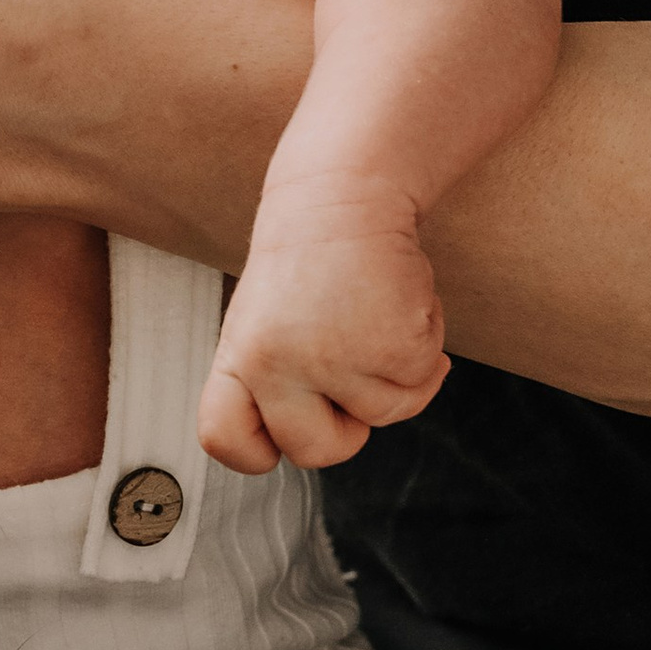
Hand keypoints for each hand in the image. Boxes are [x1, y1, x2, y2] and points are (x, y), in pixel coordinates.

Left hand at [199, 173, 450, 471]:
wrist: (342, 196)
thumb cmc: (309, 266)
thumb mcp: (268, 327)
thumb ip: (277, 386)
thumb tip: (322, 438)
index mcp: (237, 360)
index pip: (224, 438)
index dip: (259, 451)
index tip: (283, 436)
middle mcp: (273, 365)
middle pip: (314, 453)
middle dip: (348, 430)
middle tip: (353, 379)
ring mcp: (330, 358)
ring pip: (383, 416)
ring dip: (396, 376)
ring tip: (374, 319)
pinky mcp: (388, 346)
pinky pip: (420, 383)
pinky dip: (426, 353)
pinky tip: (404, 307)